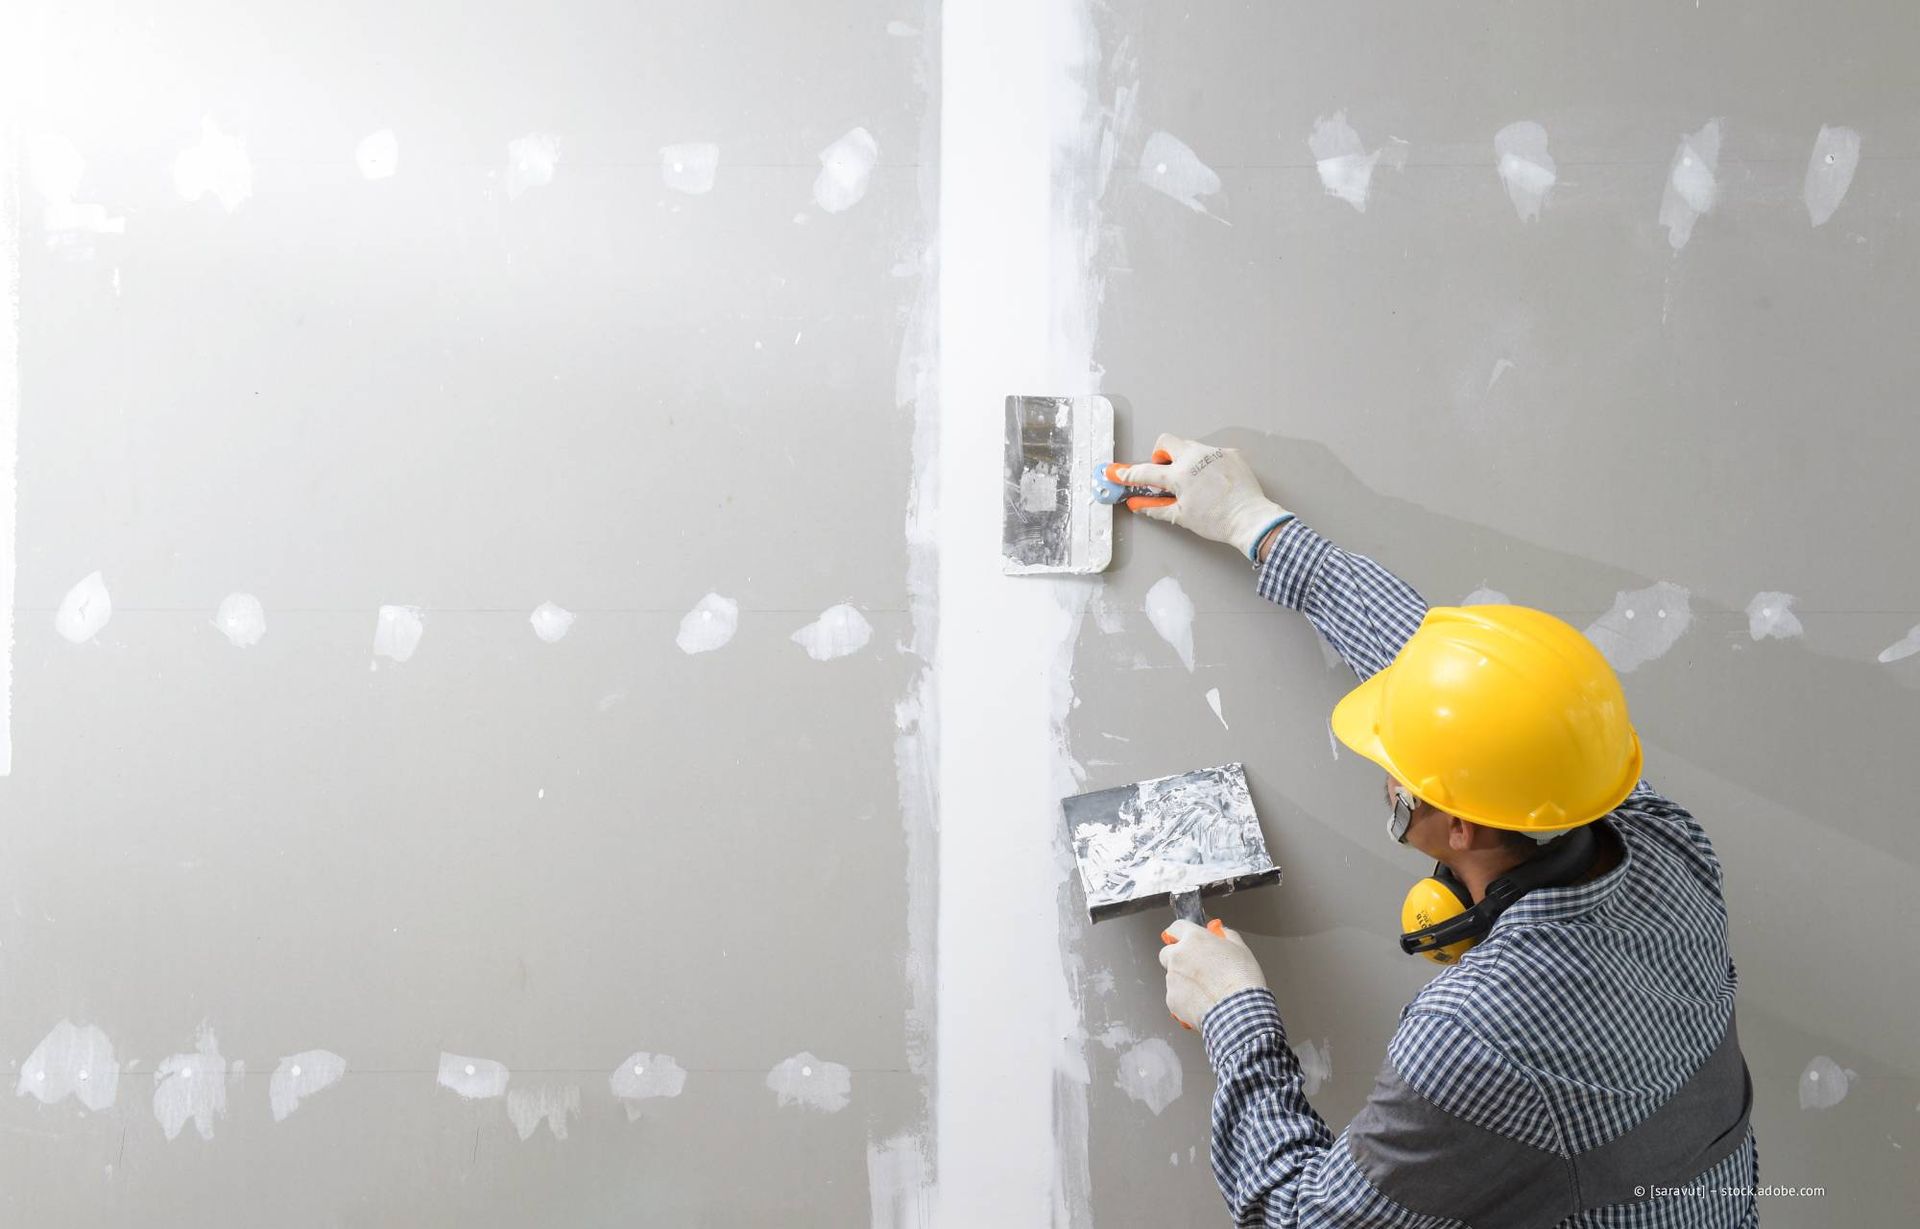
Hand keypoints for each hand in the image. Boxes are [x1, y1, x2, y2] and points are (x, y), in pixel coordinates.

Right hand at [1112, 434, 1290, 559]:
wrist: (1250, 519)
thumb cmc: (1218, 521)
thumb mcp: (1182, 516)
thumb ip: (1156, 507)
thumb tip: (1138, 505)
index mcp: (1180, 475)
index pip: (1146, 471)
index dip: (1128, 474)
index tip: (1117, 472)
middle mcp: (1195, 458)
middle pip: (1166, 442)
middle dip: (1161, 455)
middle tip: (1165, 474)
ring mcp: (1214, 453)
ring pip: (1189, 446)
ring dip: (1184, 459)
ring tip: (1193, 482)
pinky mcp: (1229, 454)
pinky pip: (1210, 452)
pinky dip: (1206, 463)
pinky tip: (1213, 481)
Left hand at [1160, 918, 1267, 1029]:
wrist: (1239, 1012)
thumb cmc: (1241, 981)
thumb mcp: (1241, 949)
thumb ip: (1226, 935)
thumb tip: (1220, 932)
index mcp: (1194, 939)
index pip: (1177, 927)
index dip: (1181, 933)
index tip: (1183, 937)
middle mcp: (1178, 956)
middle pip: (1167, 952)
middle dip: (1177, 957)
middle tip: (1196, 966)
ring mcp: (1173, 979)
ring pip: (1172, 976)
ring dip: (1184, 980)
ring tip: (1207, 990)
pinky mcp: (1172, 999)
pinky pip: (1176, 996)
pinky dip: (1185, 999)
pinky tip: (1203, 1002)